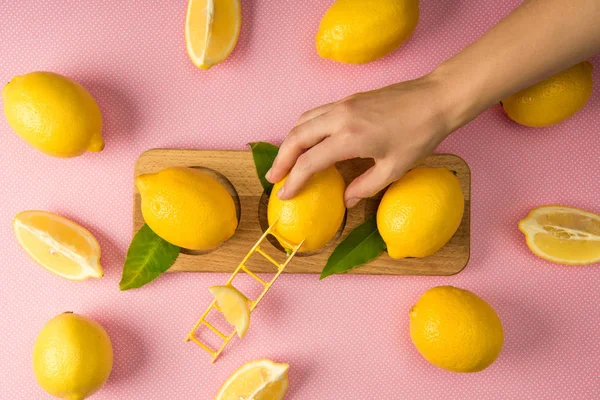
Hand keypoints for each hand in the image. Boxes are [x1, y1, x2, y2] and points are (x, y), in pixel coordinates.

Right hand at [266, 74, 461, 207]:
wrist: (435, 99)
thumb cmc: (419, 135)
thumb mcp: (394, 169)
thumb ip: (364, 186)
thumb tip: (345, 200)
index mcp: (349, 138)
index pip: (309, 161)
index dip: (294, 180)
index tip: (285, 194)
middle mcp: (339, 118)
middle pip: (296, 137)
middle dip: (281, 158)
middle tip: (273, 177)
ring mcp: (343, 105)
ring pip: (303, 120)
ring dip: (290, 141)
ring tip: (285, 160)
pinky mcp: (349, 99)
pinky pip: (316, 113)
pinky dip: (303, 128)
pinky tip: (307, 141)